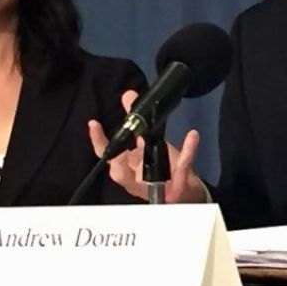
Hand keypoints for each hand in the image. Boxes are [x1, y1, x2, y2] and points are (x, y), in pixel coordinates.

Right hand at [88, 90, 207, 202]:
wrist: (186, 190)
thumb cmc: (162, 167)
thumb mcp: (148, 142)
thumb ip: (137, 121)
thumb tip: (127, 95)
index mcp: (128, 167)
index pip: (109, 155)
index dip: (99, 142)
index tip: (94, 124)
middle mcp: (137, 180)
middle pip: (120, 174)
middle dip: (117, 159)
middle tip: (121, 144)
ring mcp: (156, 185)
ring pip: (147, 177)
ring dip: (148, 157)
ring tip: (146, 140)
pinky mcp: (178, 186)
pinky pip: (182, 167)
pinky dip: (188, 151)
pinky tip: (192, 136)